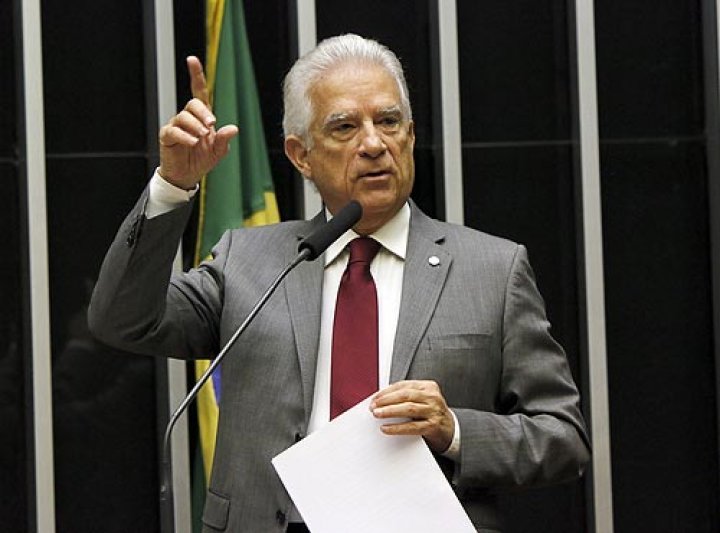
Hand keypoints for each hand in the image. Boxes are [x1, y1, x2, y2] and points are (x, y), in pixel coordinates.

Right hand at [158, 56, 238, 188]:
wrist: (187, 175)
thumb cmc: (202, 160)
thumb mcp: (218, 151)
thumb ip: (224, 140)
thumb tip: (233, 128)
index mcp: (202, 117)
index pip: (199, 92)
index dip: (196, 75)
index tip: (191, 60)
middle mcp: (188, 118)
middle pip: (193, 103)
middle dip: (203, 112)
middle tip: (211, 125)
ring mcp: (176, 126)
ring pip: (184, 116)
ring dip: (195, 126)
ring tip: (202, 138)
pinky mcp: (167, 136)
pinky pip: (174, 131)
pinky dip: (185, 136)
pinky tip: (192, 142)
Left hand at [370, 380, 454, 452]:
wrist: (450, 429)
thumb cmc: (431, 413)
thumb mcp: (422, 399)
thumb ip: (406, 396)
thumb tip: (381, 400)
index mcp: (428, 386)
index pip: (403, 385)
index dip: (386, 391)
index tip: (375, 398)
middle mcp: (432, 397)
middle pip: (405, 395)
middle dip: (386, 400)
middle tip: (373, 406)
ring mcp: (434, 411)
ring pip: (408, 408)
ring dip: (390, 411)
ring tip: (377, 414)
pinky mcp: (433, 426)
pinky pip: (412, 427)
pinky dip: (397, 427)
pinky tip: (386, 428)